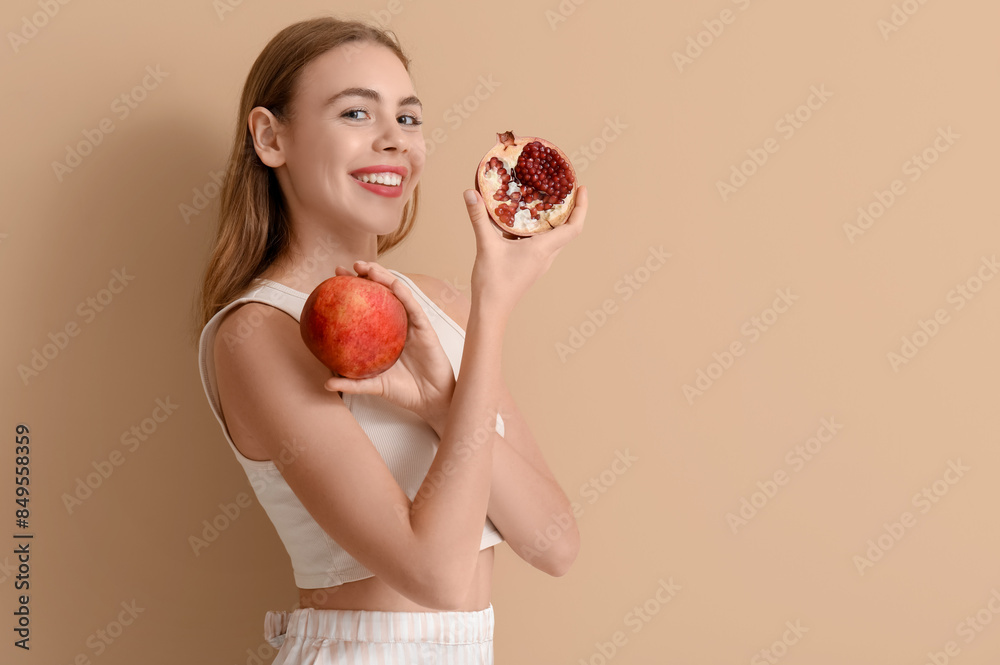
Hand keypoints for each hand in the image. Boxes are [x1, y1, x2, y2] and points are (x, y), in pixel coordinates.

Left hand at [322, 261, 455, 429]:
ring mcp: (411, 324)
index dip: (352, 291)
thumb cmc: (404, 390)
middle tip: (347, 267)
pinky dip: (404, 294)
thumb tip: (326, 384)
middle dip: (366, 275)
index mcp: (384, 333)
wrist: (430, 399)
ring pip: (398, 293)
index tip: (334, 280)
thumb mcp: (374, 385)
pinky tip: (393, 284)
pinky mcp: (425, 328)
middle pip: (381, 293)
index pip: (367, 305)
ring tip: (367, 267)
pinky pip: (413, 307)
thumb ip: (353, 383)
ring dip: (383, 276)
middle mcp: (397, 324)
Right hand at [463, 185, 587, 317]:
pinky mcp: (530, 265)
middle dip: (569, 208)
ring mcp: (539, 262)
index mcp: (543, 249)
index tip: (581, 188)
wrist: (491, 310)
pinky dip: (538, 229)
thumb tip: (469, 193)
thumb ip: (478, 218)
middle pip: (567, 229)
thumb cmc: (493, 282)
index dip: (581, 207)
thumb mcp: (486, 245)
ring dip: (554, 219)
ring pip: (554, 237)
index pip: (573, 227)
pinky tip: (523, 221)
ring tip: (545, 200)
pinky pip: (541, 243)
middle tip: (562, 188)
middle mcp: (546, 255)